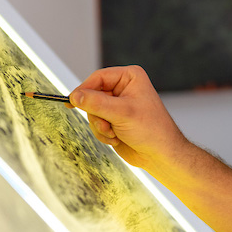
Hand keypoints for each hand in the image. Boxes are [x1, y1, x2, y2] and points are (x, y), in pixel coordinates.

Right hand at [70, 65, 186, 169]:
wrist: (159, 154)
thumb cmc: (150, 129)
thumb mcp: (122, 113)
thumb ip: (96, 103)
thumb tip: (74, 96)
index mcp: (129, 77)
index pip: (98, 77)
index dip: (84, 90)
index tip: (72, 102)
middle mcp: (123, 88)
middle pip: (92, 95)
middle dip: (96, 114)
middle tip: (106, 125)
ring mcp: (117, 104)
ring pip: (92, 111)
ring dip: (100, 126)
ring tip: (114, 133)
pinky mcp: (113, 119)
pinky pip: (96, 123)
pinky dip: (102, 133)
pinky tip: (116, 138)